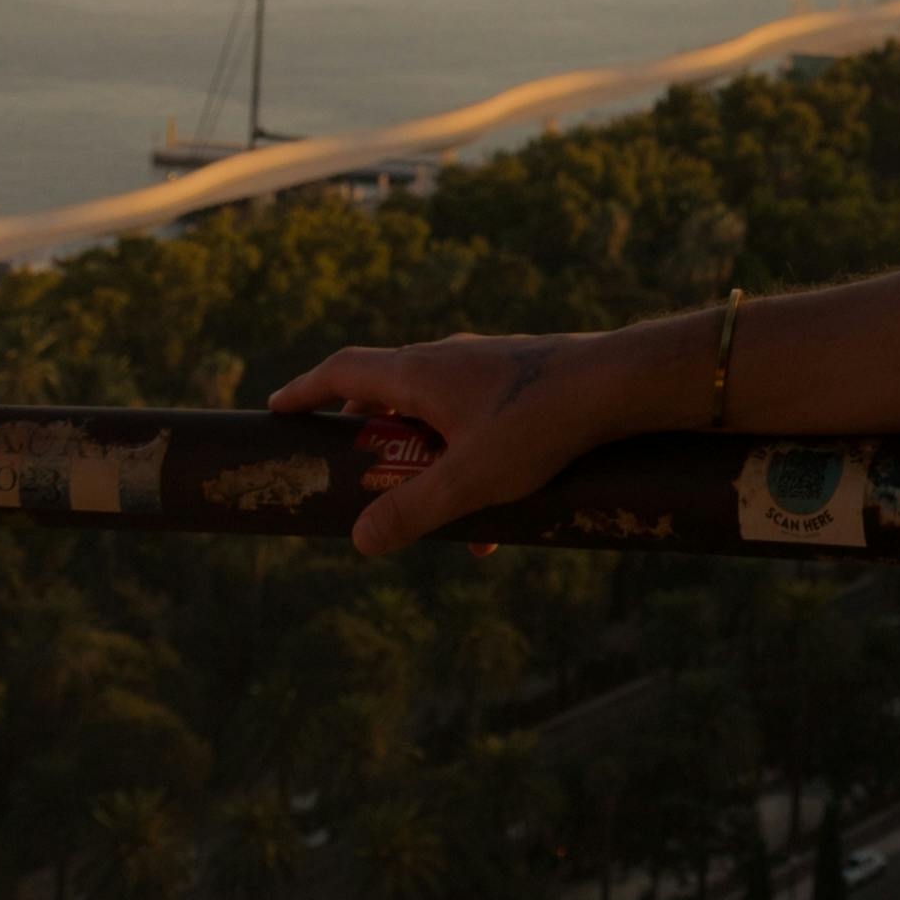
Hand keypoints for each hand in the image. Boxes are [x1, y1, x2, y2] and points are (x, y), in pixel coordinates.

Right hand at [266, 327, 647, 555]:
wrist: (622, 383)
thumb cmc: (541, 424)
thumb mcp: (468, 480)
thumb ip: (411, 511)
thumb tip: (360, 541)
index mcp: (420, 372)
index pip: (343, 371)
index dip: (305, 391)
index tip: (277, 410)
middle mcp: (448, 358)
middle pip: (387, 391)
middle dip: (368, 437)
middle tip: (355, 474)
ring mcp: (488, 365)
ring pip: (436, 413)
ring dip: (426, 463)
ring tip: (436, 521)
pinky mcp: (523, 379)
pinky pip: (476, 421)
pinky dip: (469, 463)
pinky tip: (493, 524)